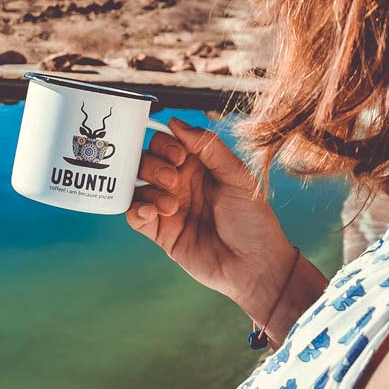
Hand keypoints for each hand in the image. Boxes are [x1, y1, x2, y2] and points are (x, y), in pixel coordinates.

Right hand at [127, 118, 325, 344]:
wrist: (255, 267)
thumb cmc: (253, 220)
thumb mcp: (237, 176)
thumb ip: (208, 146)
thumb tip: (174, 122)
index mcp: (197, 165)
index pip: (165, 142)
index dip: (165, 144)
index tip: (180, 157)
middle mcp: (179, 182)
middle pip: (145, 160)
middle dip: (153, 166)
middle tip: (174, 180)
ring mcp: (167, 206)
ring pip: (136, 185)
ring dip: (147, 189)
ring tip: (170, 206)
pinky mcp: (160, 232)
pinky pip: (133, 214)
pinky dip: (136, 210)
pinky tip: (154, 214)